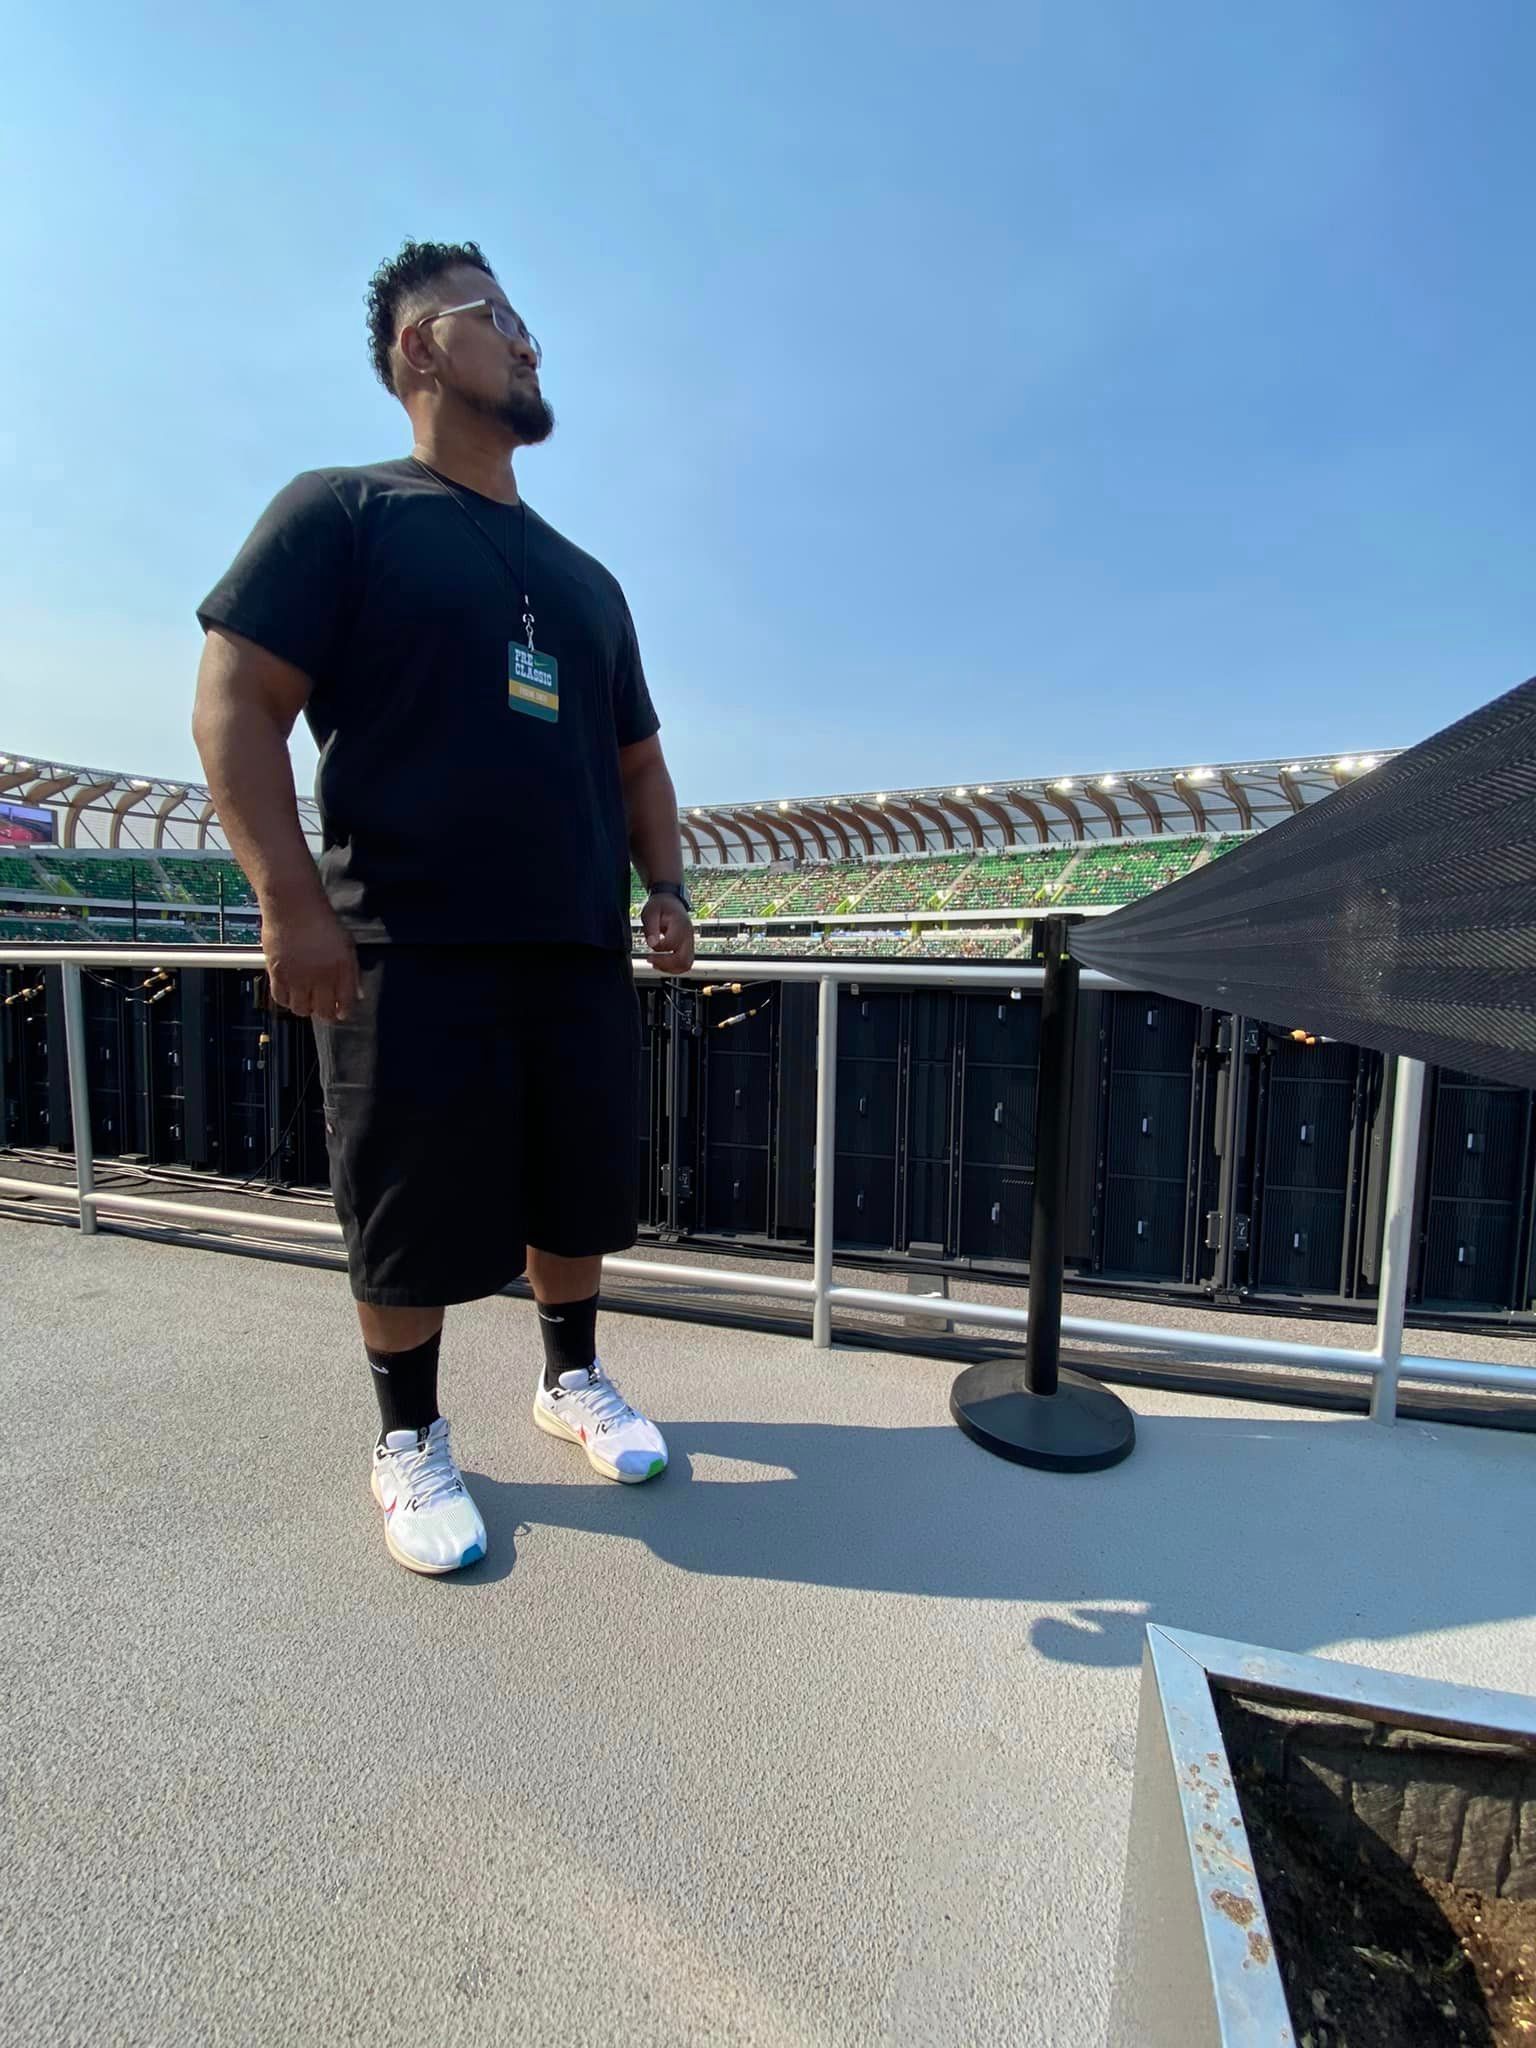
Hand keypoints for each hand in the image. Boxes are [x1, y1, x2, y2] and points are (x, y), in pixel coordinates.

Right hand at [260, 899, 363, 1019]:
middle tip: (323, 1008)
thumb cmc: (321, 920)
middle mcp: (321, 976)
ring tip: (306, 998)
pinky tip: (290, 992)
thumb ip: (352, 971)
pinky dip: (286, 1000)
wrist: (293, 905)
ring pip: (301, 1010)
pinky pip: (281, 999)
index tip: (340, 1011)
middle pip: (323, 1012)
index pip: (346, 1003)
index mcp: (342, 968)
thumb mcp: (347, 943)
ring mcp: (298, 977)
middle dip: (325, 1014)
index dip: (343, 1011)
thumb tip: (357, 995)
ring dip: (305, 1008)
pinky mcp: (277, 973)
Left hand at [641, 892, 694, 974]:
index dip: (658, 947)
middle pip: (683, 960)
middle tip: (650, 959)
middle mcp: (688, 935)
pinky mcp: (687, 948)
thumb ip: (652, 928)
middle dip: (665, 964)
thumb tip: (652, 944)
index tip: (649, 943)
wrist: (670, 901)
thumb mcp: (651, 912)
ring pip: (686, 965)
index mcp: (680, 924)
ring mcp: (690, 943)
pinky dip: (673, 968)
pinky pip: (684, 964)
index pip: (672, 943)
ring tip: (655, 963)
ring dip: (670, 968)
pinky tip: (661, 963)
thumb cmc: (661, 905)